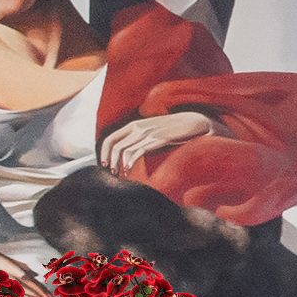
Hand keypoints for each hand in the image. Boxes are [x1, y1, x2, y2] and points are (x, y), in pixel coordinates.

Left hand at [101, 111, 222, 170]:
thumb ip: (139, 138)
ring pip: (124, 150)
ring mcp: (147, 133)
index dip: (104, 152)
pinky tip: (129, 169)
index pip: (110, 138)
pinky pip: (138, 151)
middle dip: (110, 160)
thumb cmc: (171, 130)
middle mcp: (137, 127)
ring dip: (119, 164)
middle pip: (115, 145)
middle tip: (112, 172)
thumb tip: (128, 153)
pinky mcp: (156, 139)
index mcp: (133, 125)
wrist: (192, 122)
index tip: (104, 163)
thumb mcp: (151, 131)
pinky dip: (130, 162)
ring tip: (121, 173)